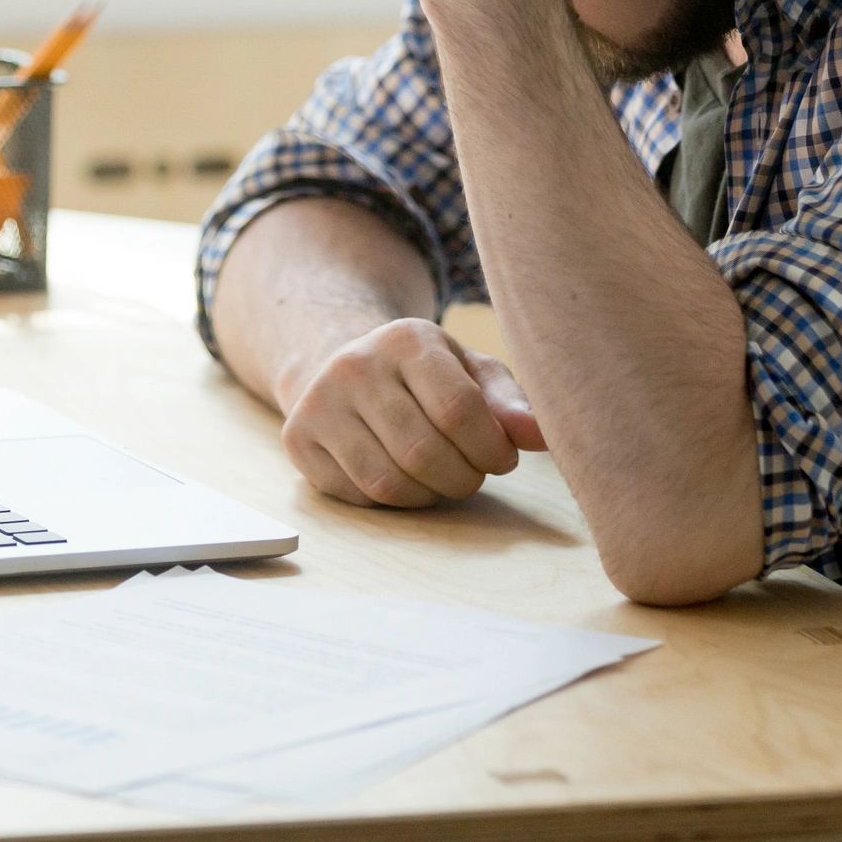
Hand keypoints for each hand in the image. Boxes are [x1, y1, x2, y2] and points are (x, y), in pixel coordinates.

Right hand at [278, 317, 547, 507]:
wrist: (345, 367)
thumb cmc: (426, 376)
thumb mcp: (472, 373)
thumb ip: (510, 403)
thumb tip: (542, 436)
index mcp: (407, 339)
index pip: (458, 410)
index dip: (491, 449)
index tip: (502, 459)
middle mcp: (355, 365)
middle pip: (423, 452)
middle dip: (463, 478)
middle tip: (473, 474)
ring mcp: (319, 403)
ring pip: (388, 482)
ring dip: (429, 495)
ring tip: (441, 477)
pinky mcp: (299, 439)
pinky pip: (359, 496)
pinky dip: (394, 502)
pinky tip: (405, 478)